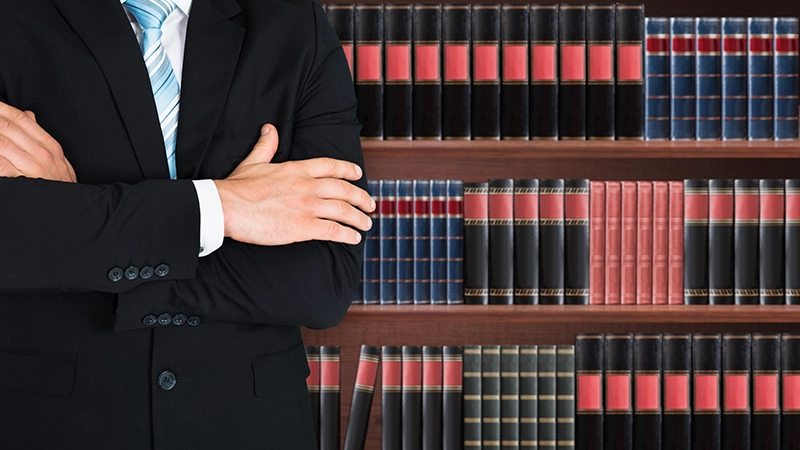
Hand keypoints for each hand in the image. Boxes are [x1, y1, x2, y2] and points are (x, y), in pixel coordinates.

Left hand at [0, 102, 75, 182]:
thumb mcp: (57, 157)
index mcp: (49, 145)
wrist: (67, 208)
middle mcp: (41, 154)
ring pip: (1, 142)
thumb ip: (40, 136)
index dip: (3, 108)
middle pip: (7, 127)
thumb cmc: (60, 183)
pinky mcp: (20, 181)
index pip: (22, 120)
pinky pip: (0, 165)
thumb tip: (28, 115)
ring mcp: (31, 167)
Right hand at [214, 124, 374, 245]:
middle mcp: (308, 186)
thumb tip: (270, 129)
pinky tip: (354, 238)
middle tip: (370, 205)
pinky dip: (348, 235)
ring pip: (344, 211)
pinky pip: (334, 231)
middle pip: (345, 190)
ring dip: (359, 219)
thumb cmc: (237, 187)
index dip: (348, 170)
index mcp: (297, 169)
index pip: (331, 166)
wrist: (227, 207)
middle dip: (361, 198)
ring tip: (366, 224)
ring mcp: (307, 207)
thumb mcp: (254, 161)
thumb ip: (267, 146)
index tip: (359, 175)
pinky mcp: (303, 227)